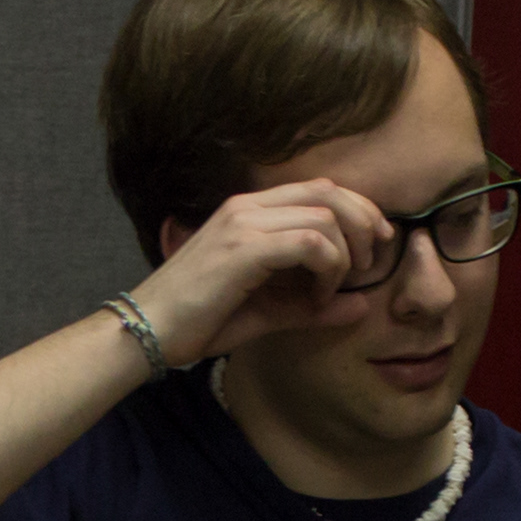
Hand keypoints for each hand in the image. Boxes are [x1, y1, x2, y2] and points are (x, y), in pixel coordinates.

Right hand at [131, 180, 400, 368]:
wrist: (146, 331)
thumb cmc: (198, 321)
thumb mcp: (266, 312)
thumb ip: (312, 306)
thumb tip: (362, 306)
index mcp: (249, 211)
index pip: (319, 189)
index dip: (357, 210)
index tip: (374, 244)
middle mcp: (247, 207)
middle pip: (329, 192)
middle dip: (363, 222)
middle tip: (371, 259)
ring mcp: (245, 224)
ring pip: (325, 217)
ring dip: (344, 254)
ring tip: (335, 287)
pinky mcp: (244, 249)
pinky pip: (311, 244)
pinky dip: (327, 269)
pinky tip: (318, 296)